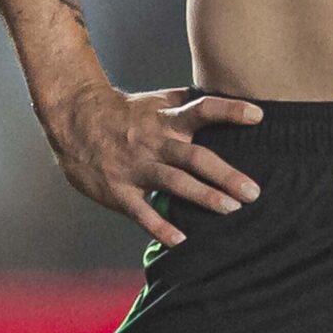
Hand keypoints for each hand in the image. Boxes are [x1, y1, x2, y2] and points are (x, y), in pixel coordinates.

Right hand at [46, 84, 264, 246]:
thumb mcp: (157, 100)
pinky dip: (160, 227)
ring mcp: (136, 167)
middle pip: (194, 156)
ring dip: (203, 197)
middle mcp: (155, 142)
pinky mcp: (118, 190)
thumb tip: (228, 92)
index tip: (259, 116)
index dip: (230, 111)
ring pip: (173, 183)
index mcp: (167, 118)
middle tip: (253, 192)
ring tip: (231, 209)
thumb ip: (190, 101)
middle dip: (225, 174)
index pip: (203, 109)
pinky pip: (141, 211)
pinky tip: (181, 240)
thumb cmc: (126, 112)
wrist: (74, 119)